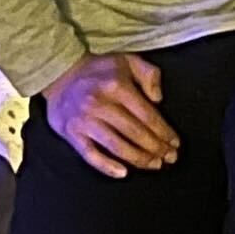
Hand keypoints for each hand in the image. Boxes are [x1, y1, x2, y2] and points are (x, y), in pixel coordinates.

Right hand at [42, 51, 178, 178]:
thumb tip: (159, 99)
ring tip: (155, 165)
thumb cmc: (99, 69)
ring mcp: (84, 121)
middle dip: (156, 148)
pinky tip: (123, 173)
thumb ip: (149, 74)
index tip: (175, 142)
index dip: (164, 131)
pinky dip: (107, 166)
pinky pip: (90, 155)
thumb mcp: (127, 60)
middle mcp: (100, 104)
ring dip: (139, 159)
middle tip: (170, 158)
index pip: (147, 115)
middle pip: (135, 133)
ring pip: (117, 146)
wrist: (59, 74)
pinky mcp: (71, 134)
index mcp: (117, 86)